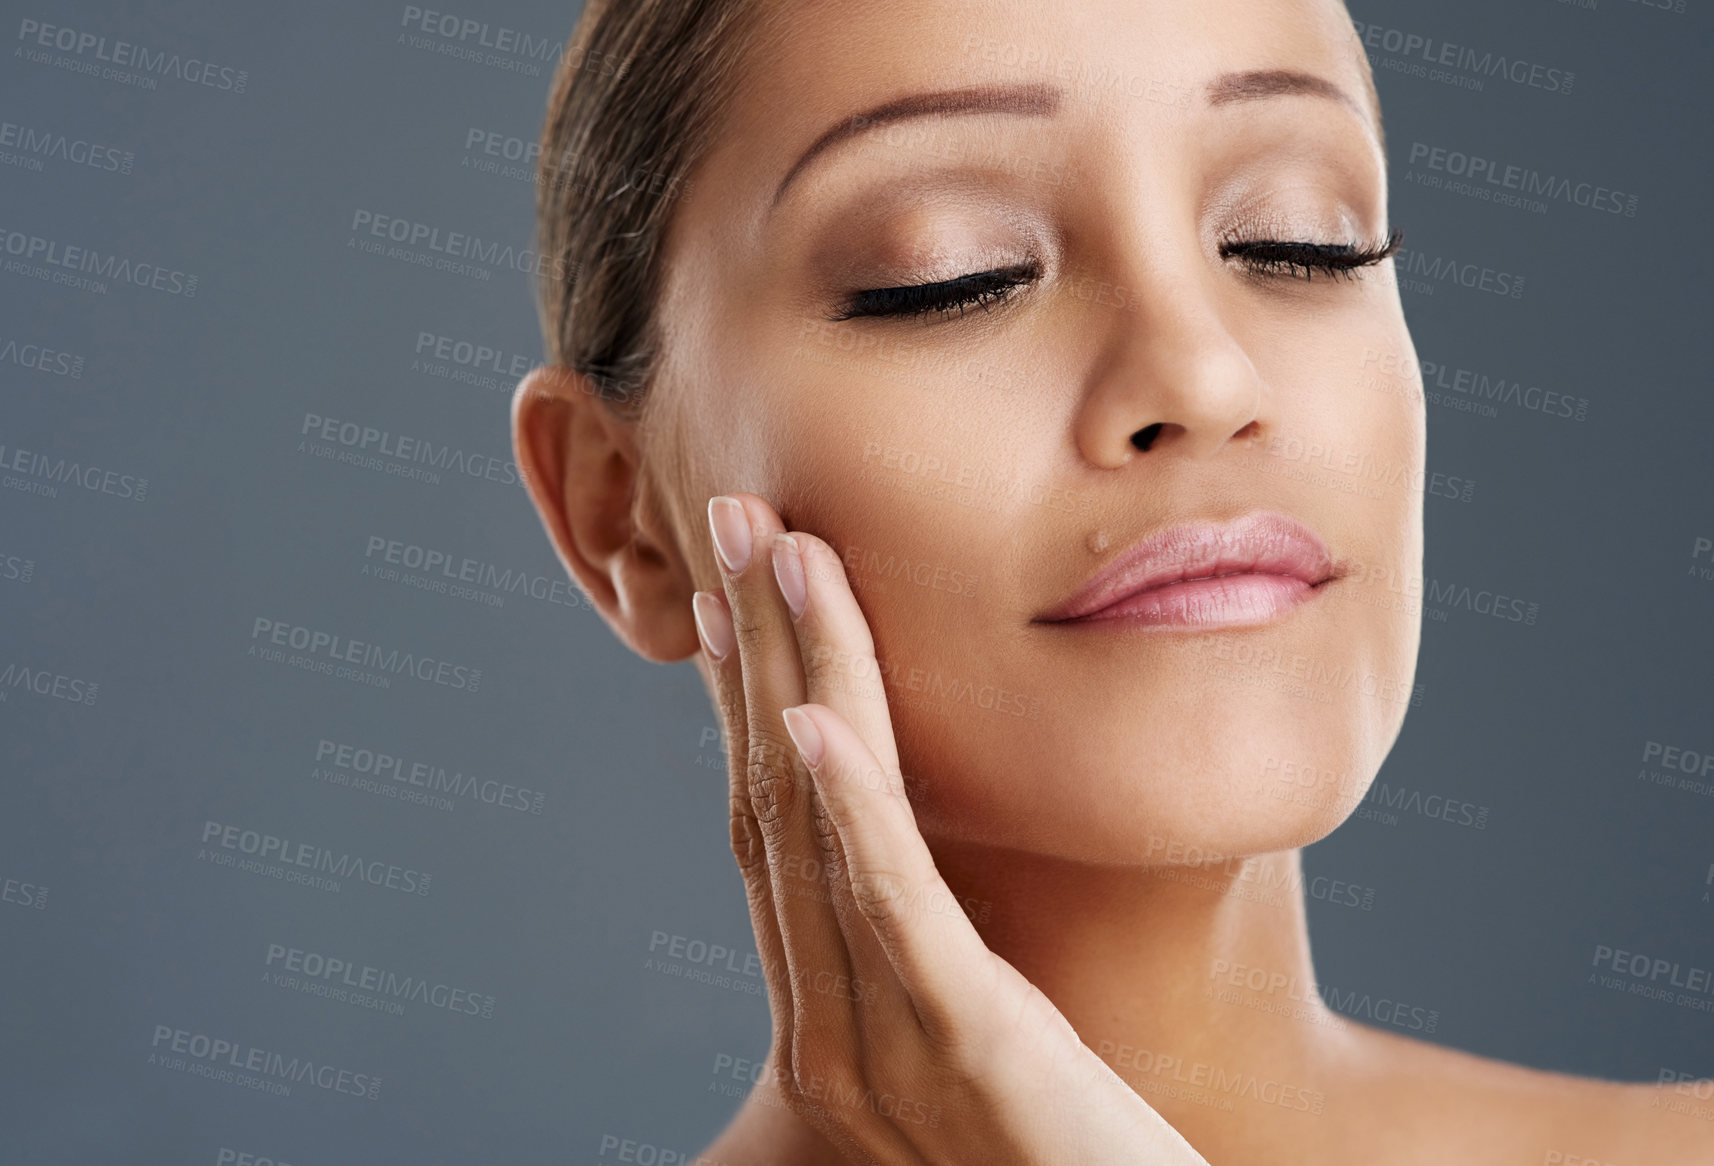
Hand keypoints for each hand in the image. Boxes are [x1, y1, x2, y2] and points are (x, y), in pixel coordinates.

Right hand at [692, 493, 1208, 1165]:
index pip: (772, 826)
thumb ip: (936, 954)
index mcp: (832, 1011)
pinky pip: (890, 904)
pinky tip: (818, 717)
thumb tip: (915, 862)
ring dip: (793, 675)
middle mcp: (828, 1021)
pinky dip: (851, 805)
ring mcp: (882, 1037)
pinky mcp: (965, 1044)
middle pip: (775, 798)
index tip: (730, 594)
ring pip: (820, 824)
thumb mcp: (987, 1036)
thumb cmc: (1070, 1159)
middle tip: (732, 517)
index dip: (743, 698)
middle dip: (753, 647)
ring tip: (775, 557)